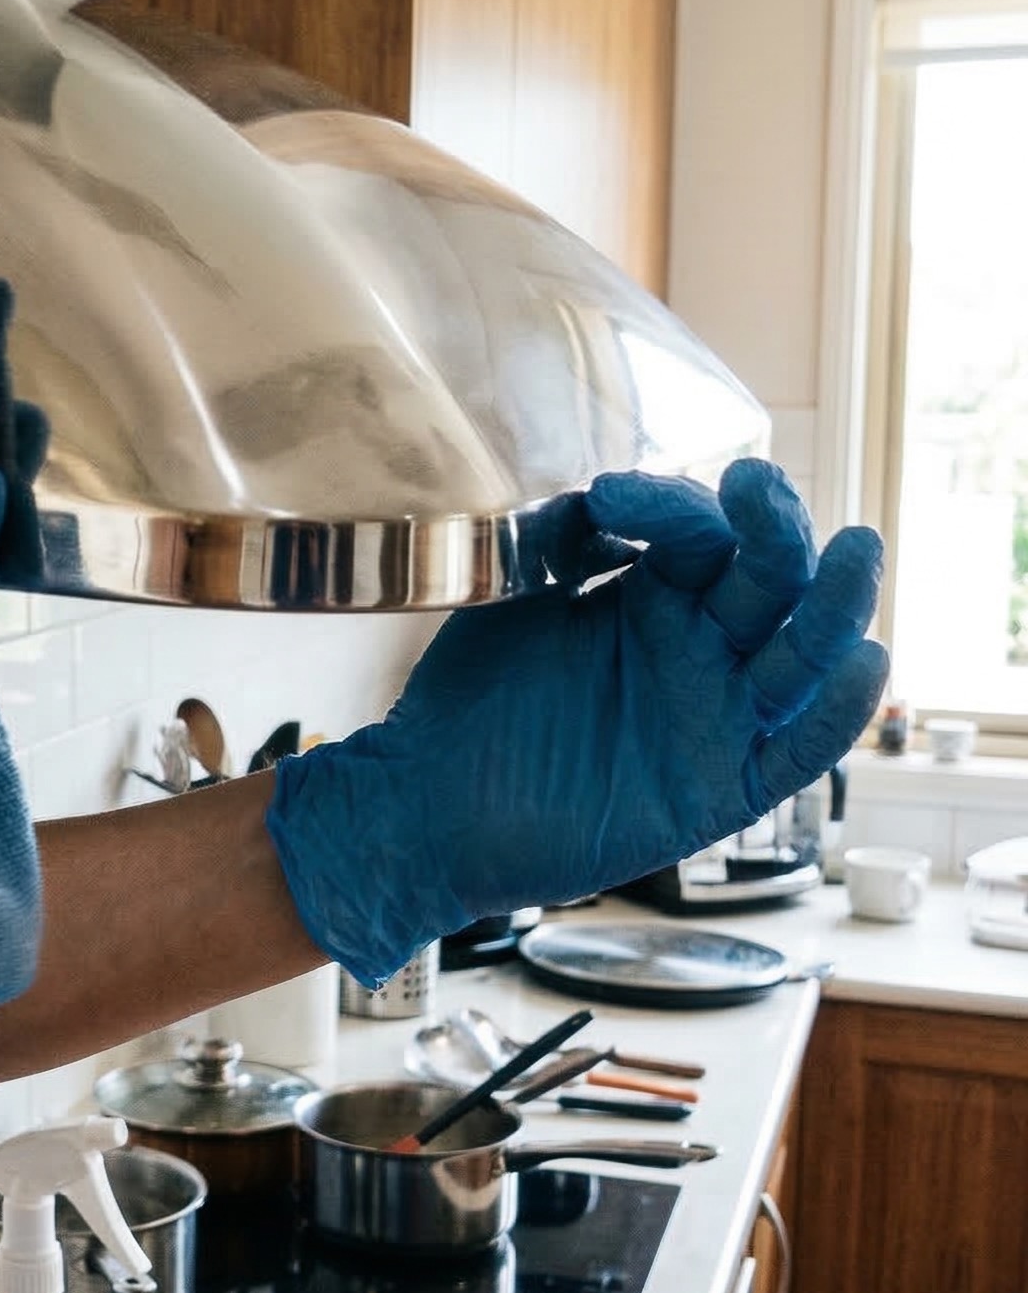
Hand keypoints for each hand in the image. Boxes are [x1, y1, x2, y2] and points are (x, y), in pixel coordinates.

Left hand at [266, 459, 887, 983]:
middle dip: (774, 528)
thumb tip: (609, 489)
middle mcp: (698, 649)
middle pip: (772, 580)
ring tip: (857, 550)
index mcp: (653, 596)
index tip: (610, 492)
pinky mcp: (724, 789)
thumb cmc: (467, 701)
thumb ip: (563, 540)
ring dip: (838, 603)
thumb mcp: (512, 599)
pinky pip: (798, 751)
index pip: (703, 533)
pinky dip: (836, 713)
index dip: (672, 505)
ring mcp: (717, 716)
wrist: (429, 805)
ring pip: (805, 655)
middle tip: (754, 487)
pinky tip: (863, 665)